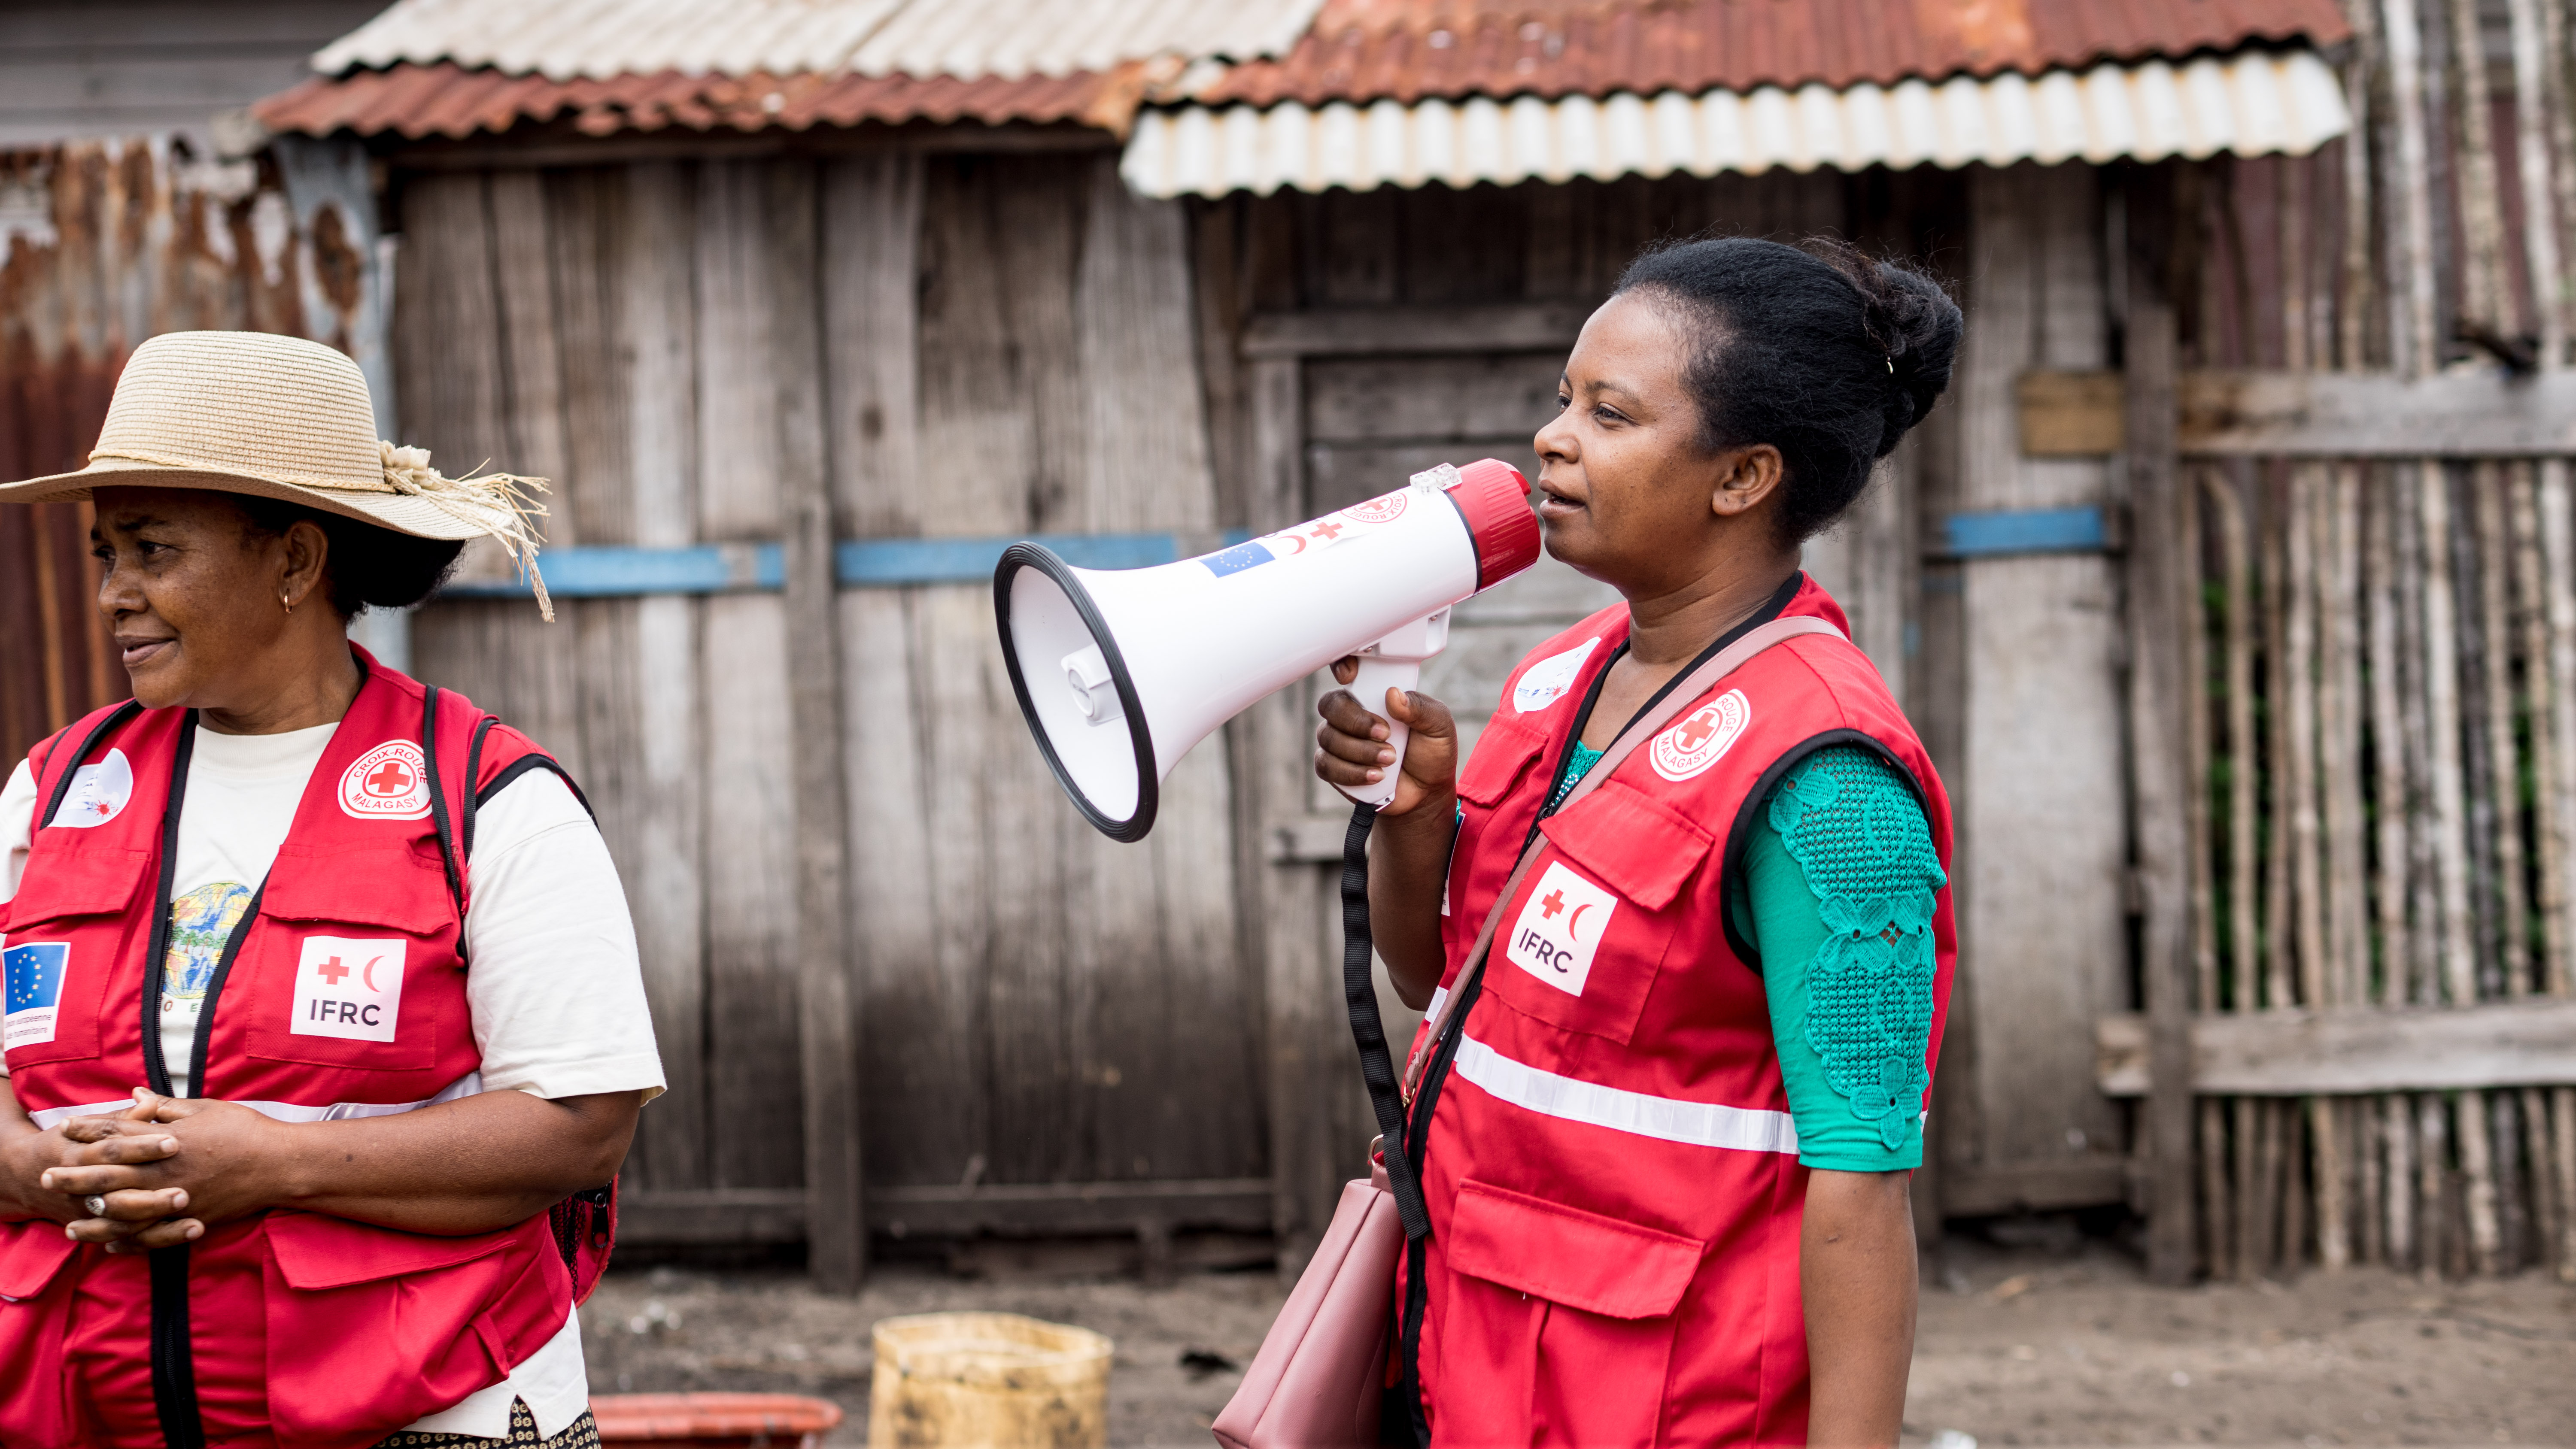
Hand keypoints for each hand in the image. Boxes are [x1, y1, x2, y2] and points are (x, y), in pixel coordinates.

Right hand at [0, 1090, 190, 1249]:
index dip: (141, 1146)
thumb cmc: (70, 1142)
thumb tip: (148, 1099)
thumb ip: (122, 1118)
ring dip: (159, 1226)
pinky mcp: (99, 1230)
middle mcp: (82, 1189)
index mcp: (79, 1155)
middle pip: (118, 1194)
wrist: (30, 1176)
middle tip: (186, 1193)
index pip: (111, 1150)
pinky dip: (154, 1241)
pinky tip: (185, 1235)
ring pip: (124, 1224)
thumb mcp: (88, 1128)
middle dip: (151, 1197)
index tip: (174, 1142)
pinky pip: (128, 1241)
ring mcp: (90, 1213)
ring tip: (195, 1223)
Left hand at [41, 1095, 289, 1249]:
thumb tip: (135, 1097)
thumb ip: (166, 1107)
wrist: (280, 1165)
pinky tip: (110, 1244)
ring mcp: (175, 1199)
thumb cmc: (247, 1131)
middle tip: (47, 1177)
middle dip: (74, 1177)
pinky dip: (127, 1241)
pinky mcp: (189, 1219)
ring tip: (68, 1225)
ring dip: (92, 1219)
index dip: (89, 1129)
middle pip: (108, 1176)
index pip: (117, 1134)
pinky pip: (150, 1236)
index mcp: (167, 1141)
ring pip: (123, 1214)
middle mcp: (164, 1172)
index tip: (66, 1127)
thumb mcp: (207, 1109)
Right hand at [1315, 659, 1457, 815]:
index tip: (1349, 675)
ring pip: (1328, 737)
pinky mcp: (1333, 768)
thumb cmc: (1431, 753)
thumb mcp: (1438, 726)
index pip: (1347, 672)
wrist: (1426, 793)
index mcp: (1374, 694)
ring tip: (1390, 760)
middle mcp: (1351, 714)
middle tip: (1385, 734)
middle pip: (1330, 705)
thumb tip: (1393, 694)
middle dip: (1356, 722)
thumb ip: (1419, 708)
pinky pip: (1326, 765)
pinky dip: (1352, 772)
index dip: (1341, 668)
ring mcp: (1338, 741)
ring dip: (1361, 751)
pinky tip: (1376, 776)